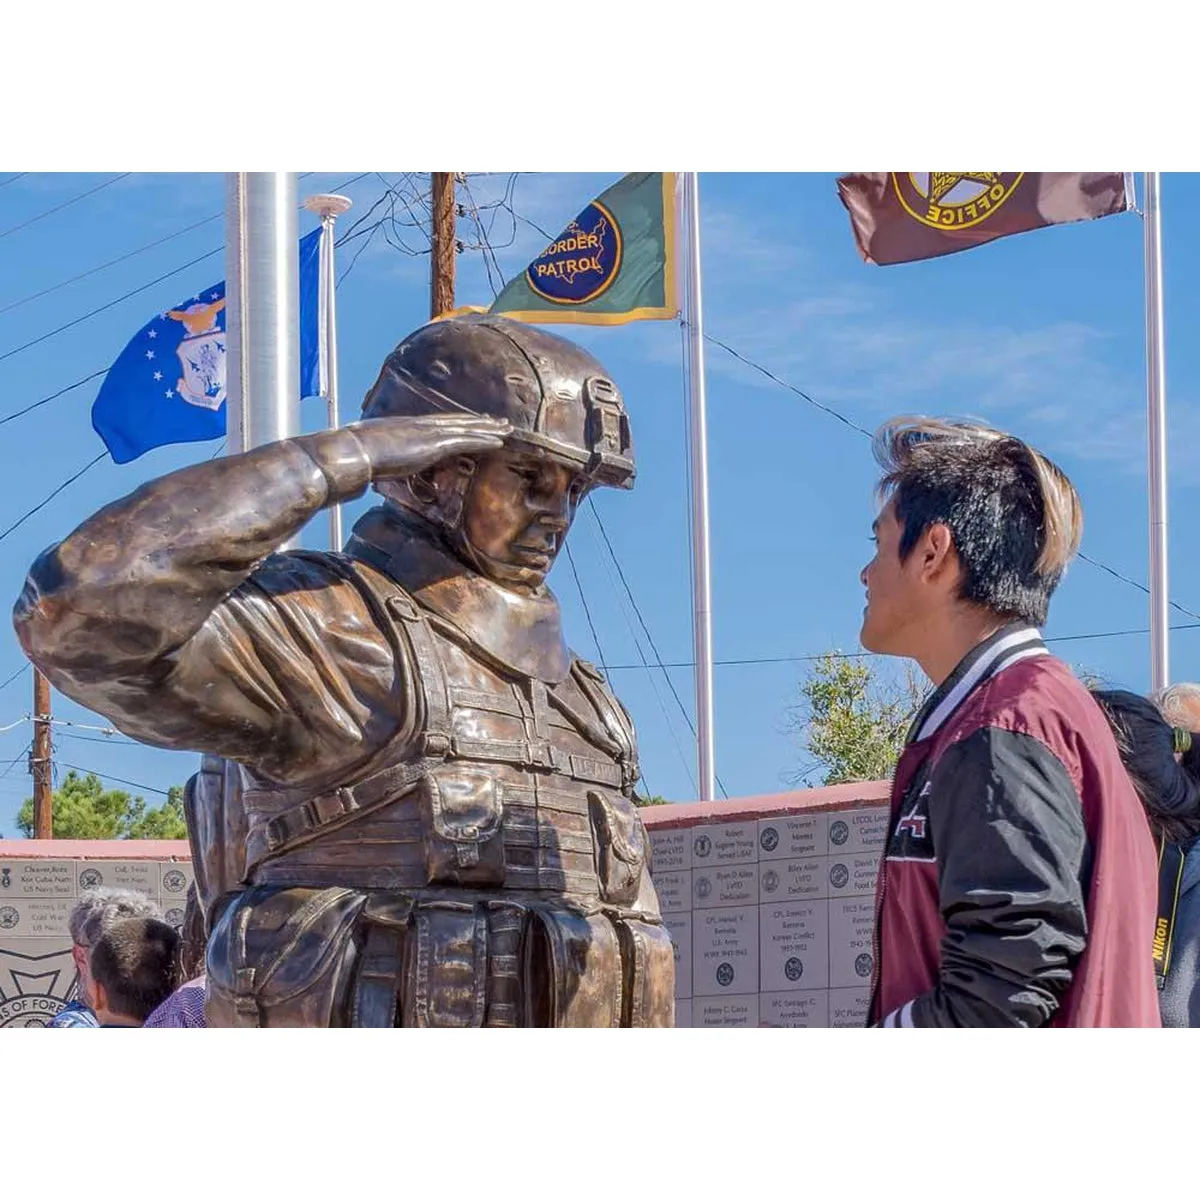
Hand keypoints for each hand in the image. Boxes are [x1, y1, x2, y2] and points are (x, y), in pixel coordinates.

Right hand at [348, 414, 510, 479]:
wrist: (354, 451)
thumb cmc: (357, 456)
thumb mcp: (374, 455)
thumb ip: (384, 459)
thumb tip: (380, 469)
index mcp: (409, 427)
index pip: (441, 423)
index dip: (461, 422)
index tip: (475, 421)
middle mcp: (422, 425)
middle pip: (459, 421)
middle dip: (482, 421)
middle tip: (501, 422)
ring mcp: (429, 432)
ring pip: (467, 428)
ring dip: (489, 429)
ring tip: (508, 429)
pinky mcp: (434, 444)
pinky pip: (465, 440)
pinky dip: (484, 439)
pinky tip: (498, 441)